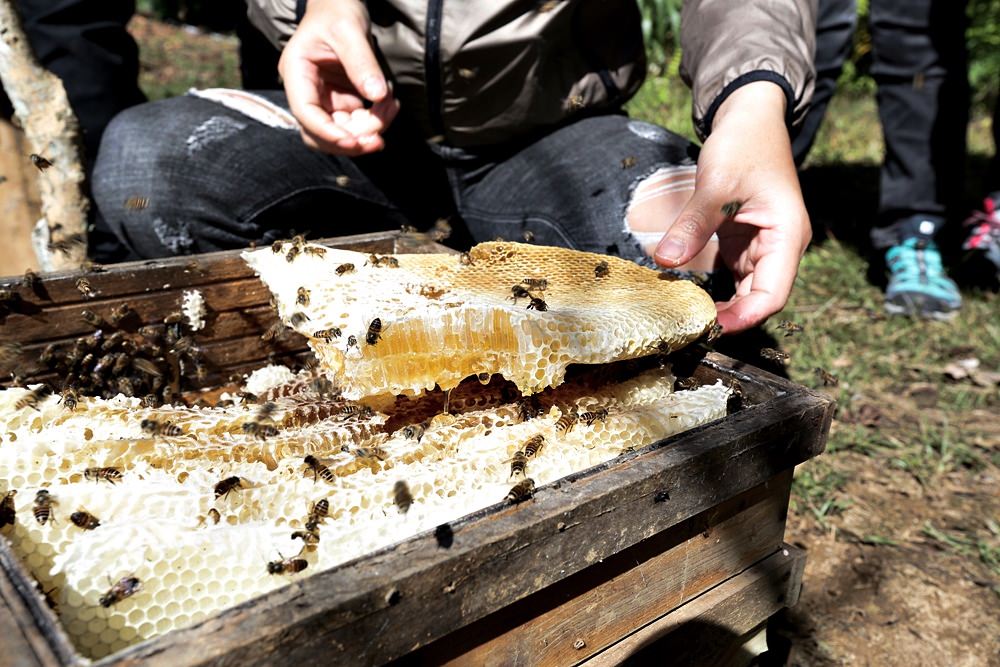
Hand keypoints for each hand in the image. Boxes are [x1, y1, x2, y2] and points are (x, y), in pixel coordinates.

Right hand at [278, 0, 399, 154]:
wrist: (341, 4)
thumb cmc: (337, 11)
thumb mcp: (349, 31)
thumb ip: (362, 63)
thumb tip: (377, 95)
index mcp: (297, 73)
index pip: (306, 114)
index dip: (328, 133)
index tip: (354, 142)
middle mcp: (307, 91)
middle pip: (321, 133)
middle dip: (351, 140)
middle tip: (380, 139)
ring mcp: (324, 98)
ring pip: (342, 132)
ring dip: (368, 130)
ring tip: (391, 107)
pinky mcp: (341, 100)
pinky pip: (357, 122)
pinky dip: (376, 119)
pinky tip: (390, 103)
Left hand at [654, 81, 810, 332]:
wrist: (749, 117)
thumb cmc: (743, 143)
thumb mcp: (716, 182)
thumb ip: (693, 223)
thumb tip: (665, 260)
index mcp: (786, 236)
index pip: (772, 295)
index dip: (744, 318)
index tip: (710, 327)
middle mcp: (780, 247)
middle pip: (759, 299)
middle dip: (729, 316)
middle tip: (688, 326)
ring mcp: (763, 246)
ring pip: (745, 291)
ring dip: (720, 305)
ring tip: (684, 315)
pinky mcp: (744, 242)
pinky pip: (732, 276)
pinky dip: (714, 288)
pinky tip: (687, 295)